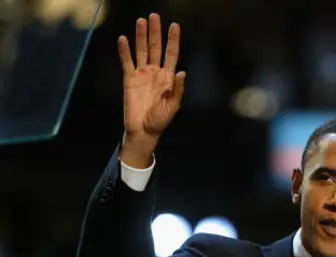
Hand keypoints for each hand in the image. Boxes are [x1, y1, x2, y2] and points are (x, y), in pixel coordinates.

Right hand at [118, 13, 185, 165]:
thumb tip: (182, 72)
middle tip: (154, 16)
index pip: (171, 54)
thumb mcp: (173, 106)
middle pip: (156, 47)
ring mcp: (142, 75)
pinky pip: (126, 62)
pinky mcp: (129, 80)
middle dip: (155, 32)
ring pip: (141, 51)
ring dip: (141, 36)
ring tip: (141, 21)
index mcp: (168, 78)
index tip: (175, 25)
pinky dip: (125, 51)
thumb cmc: (160, 121)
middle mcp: (156, 72)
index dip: (173, 40)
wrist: (144, 131)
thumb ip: (178, 89)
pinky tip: (124, 39)